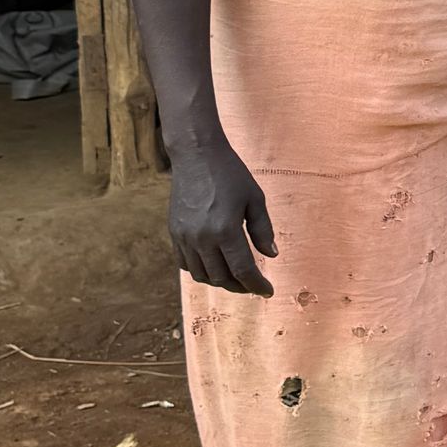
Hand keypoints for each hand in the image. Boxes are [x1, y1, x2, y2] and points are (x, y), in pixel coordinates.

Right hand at [167, 139, 276, 293]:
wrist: (197, 155)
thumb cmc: (230, 174)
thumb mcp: (255, 199)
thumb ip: (263, 230)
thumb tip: (272, 255)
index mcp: (226, 230)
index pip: (243, 270)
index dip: (257, 285)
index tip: (267, 291)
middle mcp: (202, 238)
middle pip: (222, 278)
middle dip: (241, 286)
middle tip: (253, 285)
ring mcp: (185, 237)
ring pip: (202, 275)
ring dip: (220, 281)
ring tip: (235, 278)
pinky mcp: (174, 232)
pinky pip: (185, 264)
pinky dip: (201, 271)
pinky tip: (213, 266)